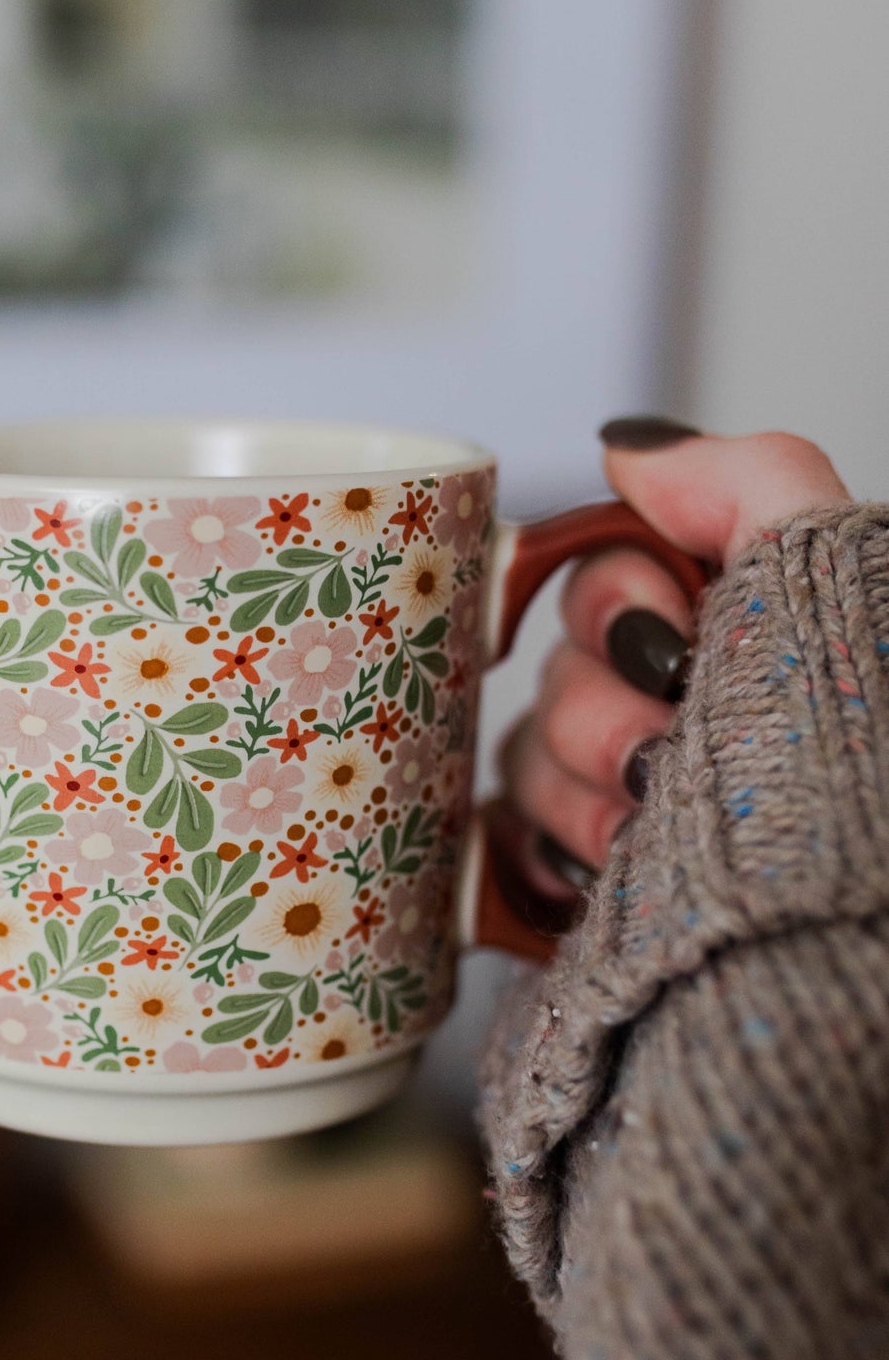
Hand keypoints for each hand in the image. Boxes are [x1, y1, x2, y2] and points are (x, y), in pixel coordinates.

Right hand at [502, 419, 851, 895]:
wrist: (842, 913)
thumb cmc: (846, 753)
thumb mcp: (828, 588)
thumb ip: (746, 480)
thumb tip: (626, 446)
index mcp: (715, 635)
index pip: (597, 581)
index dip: (616, 606)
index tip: (675, 648)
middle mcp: (664, 709)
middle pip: (556, 677)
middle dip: (602, 719)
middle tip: (662, 755)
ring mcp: (620, 797)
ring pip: (528, 765)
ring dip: (581, 800)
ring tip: (647, 833)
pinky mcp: (584, 880)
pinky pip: (513, 846)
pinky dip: (551, 860)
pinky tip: (607, 873)